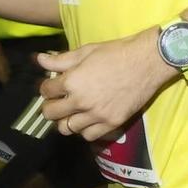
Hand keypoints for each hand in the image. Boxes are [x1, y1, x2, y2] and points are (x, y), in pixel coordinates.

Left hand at [36, 30, 168, 142]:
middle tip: (57, 101)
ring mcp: (97, 115)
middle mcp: (81, 101)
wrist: (147, 62)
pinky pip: (88, 136)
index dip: (46, 87)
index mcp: (72, 81)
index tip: (52, 86)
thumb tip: (39, 60)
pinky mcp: (112, 123)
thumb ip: (60, 60)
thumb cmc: (116, 52)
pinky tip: (88, 119)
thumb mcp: (86, 51)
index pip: (45, 91)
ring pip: (67, 128)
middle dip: (50, 106)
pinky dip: (84, 130)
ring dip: (65, 120)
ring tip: (71, 112)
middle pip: (51, 113)